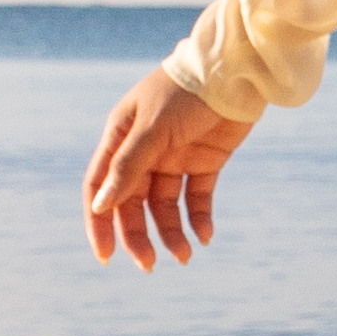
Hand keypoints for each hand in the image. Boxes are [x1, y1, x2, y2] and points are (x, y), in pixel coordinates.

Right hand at [81, 63, 254, 267]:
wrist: (237, 71)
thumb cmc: (186, 92)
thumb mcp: (153, 129)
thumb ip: (128, 166)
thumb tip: (100, 205)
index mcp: (120, 137)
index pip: (101, 187)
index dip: (99, 222)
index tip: (105, 256)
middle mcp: (143, 150)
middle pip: (133, 203)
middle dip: (138, 235)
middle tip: (149, 265)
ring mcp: (174, 157)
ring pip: (165, 206)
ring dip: (172, 232)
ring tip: (185, 256)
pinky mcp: (206, 161)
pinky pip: (197, 198)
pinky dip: (199, 219)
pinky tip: (205, 237)